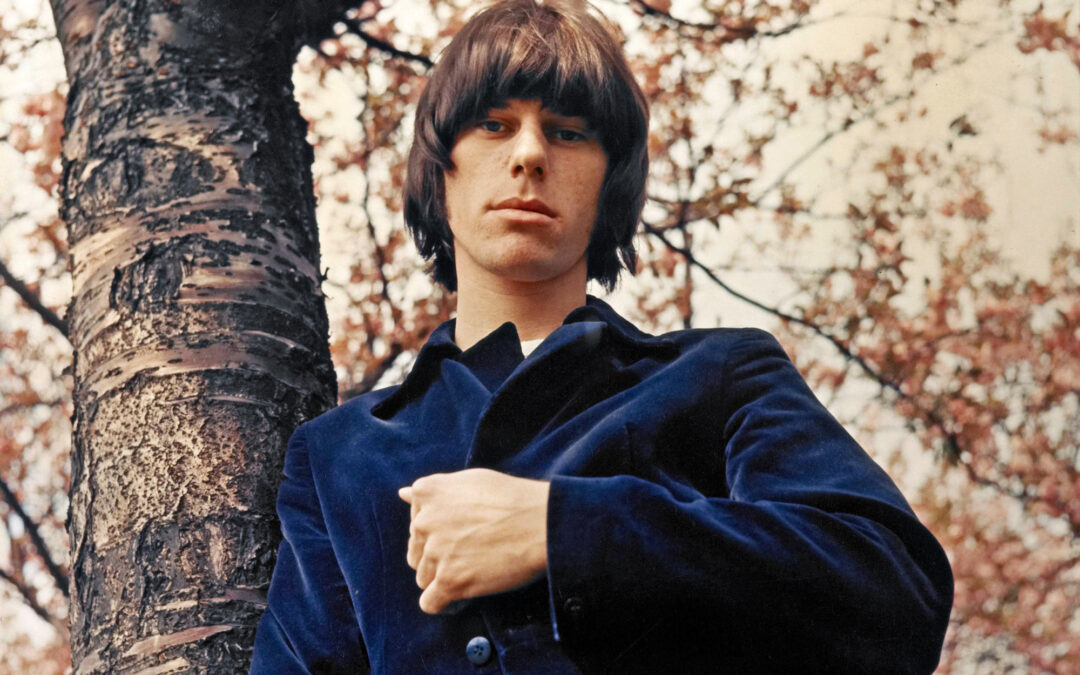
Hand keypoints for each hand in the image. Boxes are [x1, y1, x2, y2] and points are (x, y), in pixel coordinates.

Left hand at [398, 468, 549, 613]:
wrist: (542, 522)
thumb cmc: (512, 499)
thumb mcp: (470, 480)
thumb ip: (435, 490)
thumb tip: (402, 493)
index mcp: (427, 493)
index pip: (415, 522)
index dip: (439, 531)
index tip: (462, 532)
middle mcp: (424, 521)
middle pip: (417, 552)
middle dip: (438, 556)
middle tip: (471, 552)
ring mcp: (435, 552)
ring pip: (424, 578)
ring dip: (443, 578)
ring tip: (473, 569)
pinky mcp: (449, 581)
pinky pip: (429, 602)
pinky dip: (441, 602)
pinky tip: (459, 594)